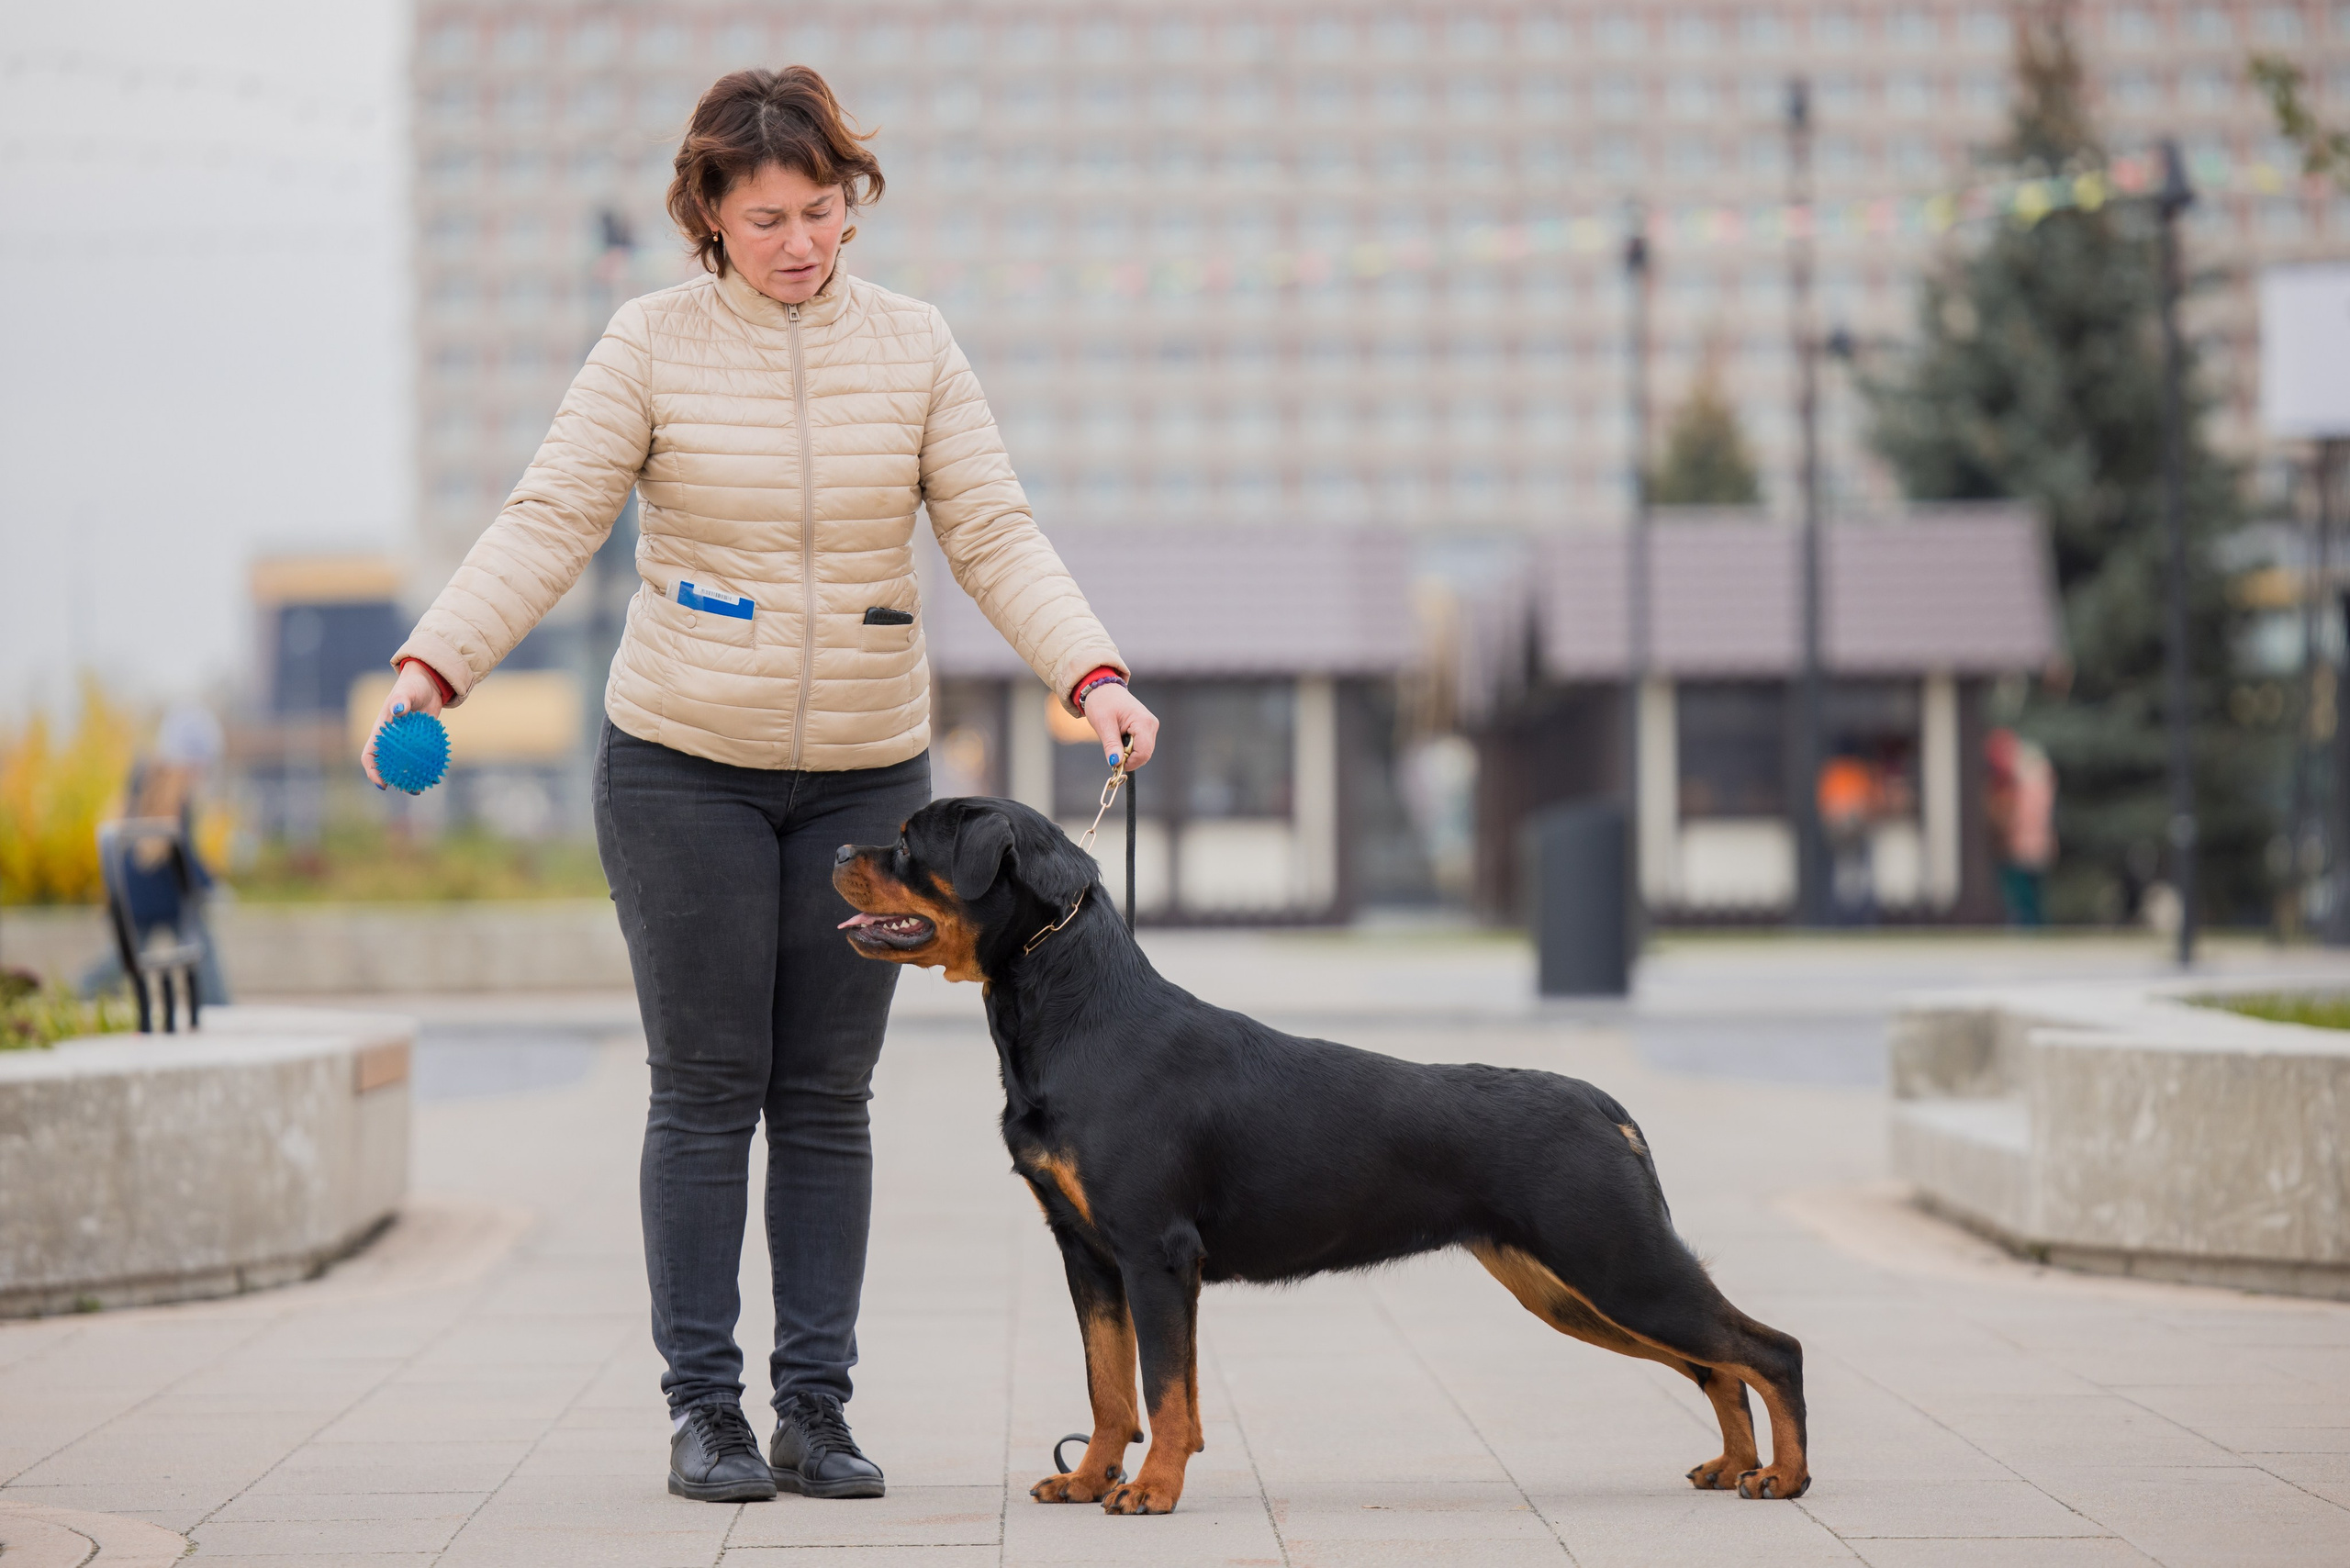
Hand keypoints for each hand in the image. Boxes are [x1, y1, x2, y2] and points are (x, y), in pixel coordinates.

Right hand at [361, 662, 447, 788]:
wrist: (428, 683)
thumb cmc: (412, 686)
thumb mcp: (406, 692)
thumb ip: (402, 701)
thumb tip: (399, 711)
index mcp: (380, 731)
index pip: (369, 754)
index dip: (372, 770)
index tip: (382, 783)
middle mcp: (390, 740)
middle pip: (387, 765)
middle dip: (394, 781)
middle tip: (408, 789)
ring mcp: (405, 742)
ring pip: (404, 765)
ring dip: (411, 778)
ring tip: (424, 787)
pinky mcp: (419, 741)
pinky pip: (421, 757)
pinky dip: (427, 766)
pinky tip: (438, 775)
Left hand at [1081, 683, 1156, 769]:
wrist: (1103, 688)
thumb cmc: (1102, 702)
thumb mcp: (1103, 724)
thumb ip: (1111, 745)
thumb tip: (1116, 763)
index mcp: (1143, 722)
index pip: (1143, 753)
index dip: (1129, 762)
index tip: (1113, 761)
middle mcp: (1151, 724)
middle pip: (1145, 754)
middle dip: (1129, 758)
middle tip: (1112, 749)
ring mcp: (1151, 726)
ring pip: (1143, 752)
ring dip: (1128, 753)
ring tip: (1115, 739)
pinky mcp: (1147, 728)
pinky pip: (1141, 746)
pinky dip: (1130, 748)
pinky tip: (1120, 738)